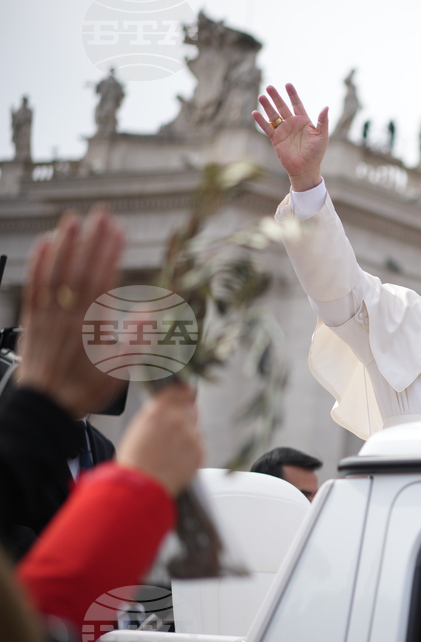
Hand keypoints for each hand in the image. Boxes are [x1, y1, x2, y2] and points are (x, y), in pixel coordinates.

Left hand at [17, 207, 125, 417]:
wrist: (46, 406)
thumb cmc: (85, 389)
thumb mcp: (122, 370)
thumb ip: (137, 340)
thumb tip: (147, 310)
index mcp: (92, 324)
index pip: (103, 280)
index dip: (111, 253)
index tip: (119, 231)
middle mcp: (68, 314)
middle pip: (80, 269)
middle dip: (91, 240)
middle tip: (100, 214)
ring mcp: (47, 314)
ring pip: (55, 272)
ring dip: (65, 244)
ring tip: (73, 220)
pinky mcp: (31, 318)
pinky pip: (33, 286)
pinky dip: (38, 263)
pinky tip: (45, 245)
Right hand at [116, 383, 202, 495]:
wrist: (141, 487)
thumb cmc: (134, 461)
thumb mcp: (137, 428)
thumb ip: (156, 413)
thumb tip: (169, 406)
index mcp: (158, 411)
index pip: (178, 390)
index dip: (183, 391)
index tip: (187, 392)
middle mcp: (177, 419)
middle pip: (190, 408)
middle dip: (185, 416)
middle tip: (173, 433)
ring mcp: (191, 435)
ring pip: (195, 428)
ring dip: (187, 435)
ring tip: (170, 452)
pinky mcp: (199, 450)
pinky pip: (199, 445)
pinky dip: (191, 451)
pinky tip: (176, 460)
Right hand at [252, 83, 328, 191]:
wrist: (306, 169)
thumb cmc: (316, 153)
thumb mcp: (322, 136)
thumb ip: (323, 122)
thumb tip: (325, 107)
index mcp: (304, 121)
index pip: (297, 104)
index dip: (292, 95)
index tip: (288, 84)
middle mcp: (292, 124)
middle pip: (282, 107)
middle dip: (276, 97)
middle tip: (270, 87)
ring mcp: (283, 131)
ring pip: (273, 115)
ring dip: (267, 106)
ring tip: (261, 96)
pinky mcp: (276, 139)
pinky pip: (267, 128)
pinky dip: (261, 121)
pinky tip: (255, 113)